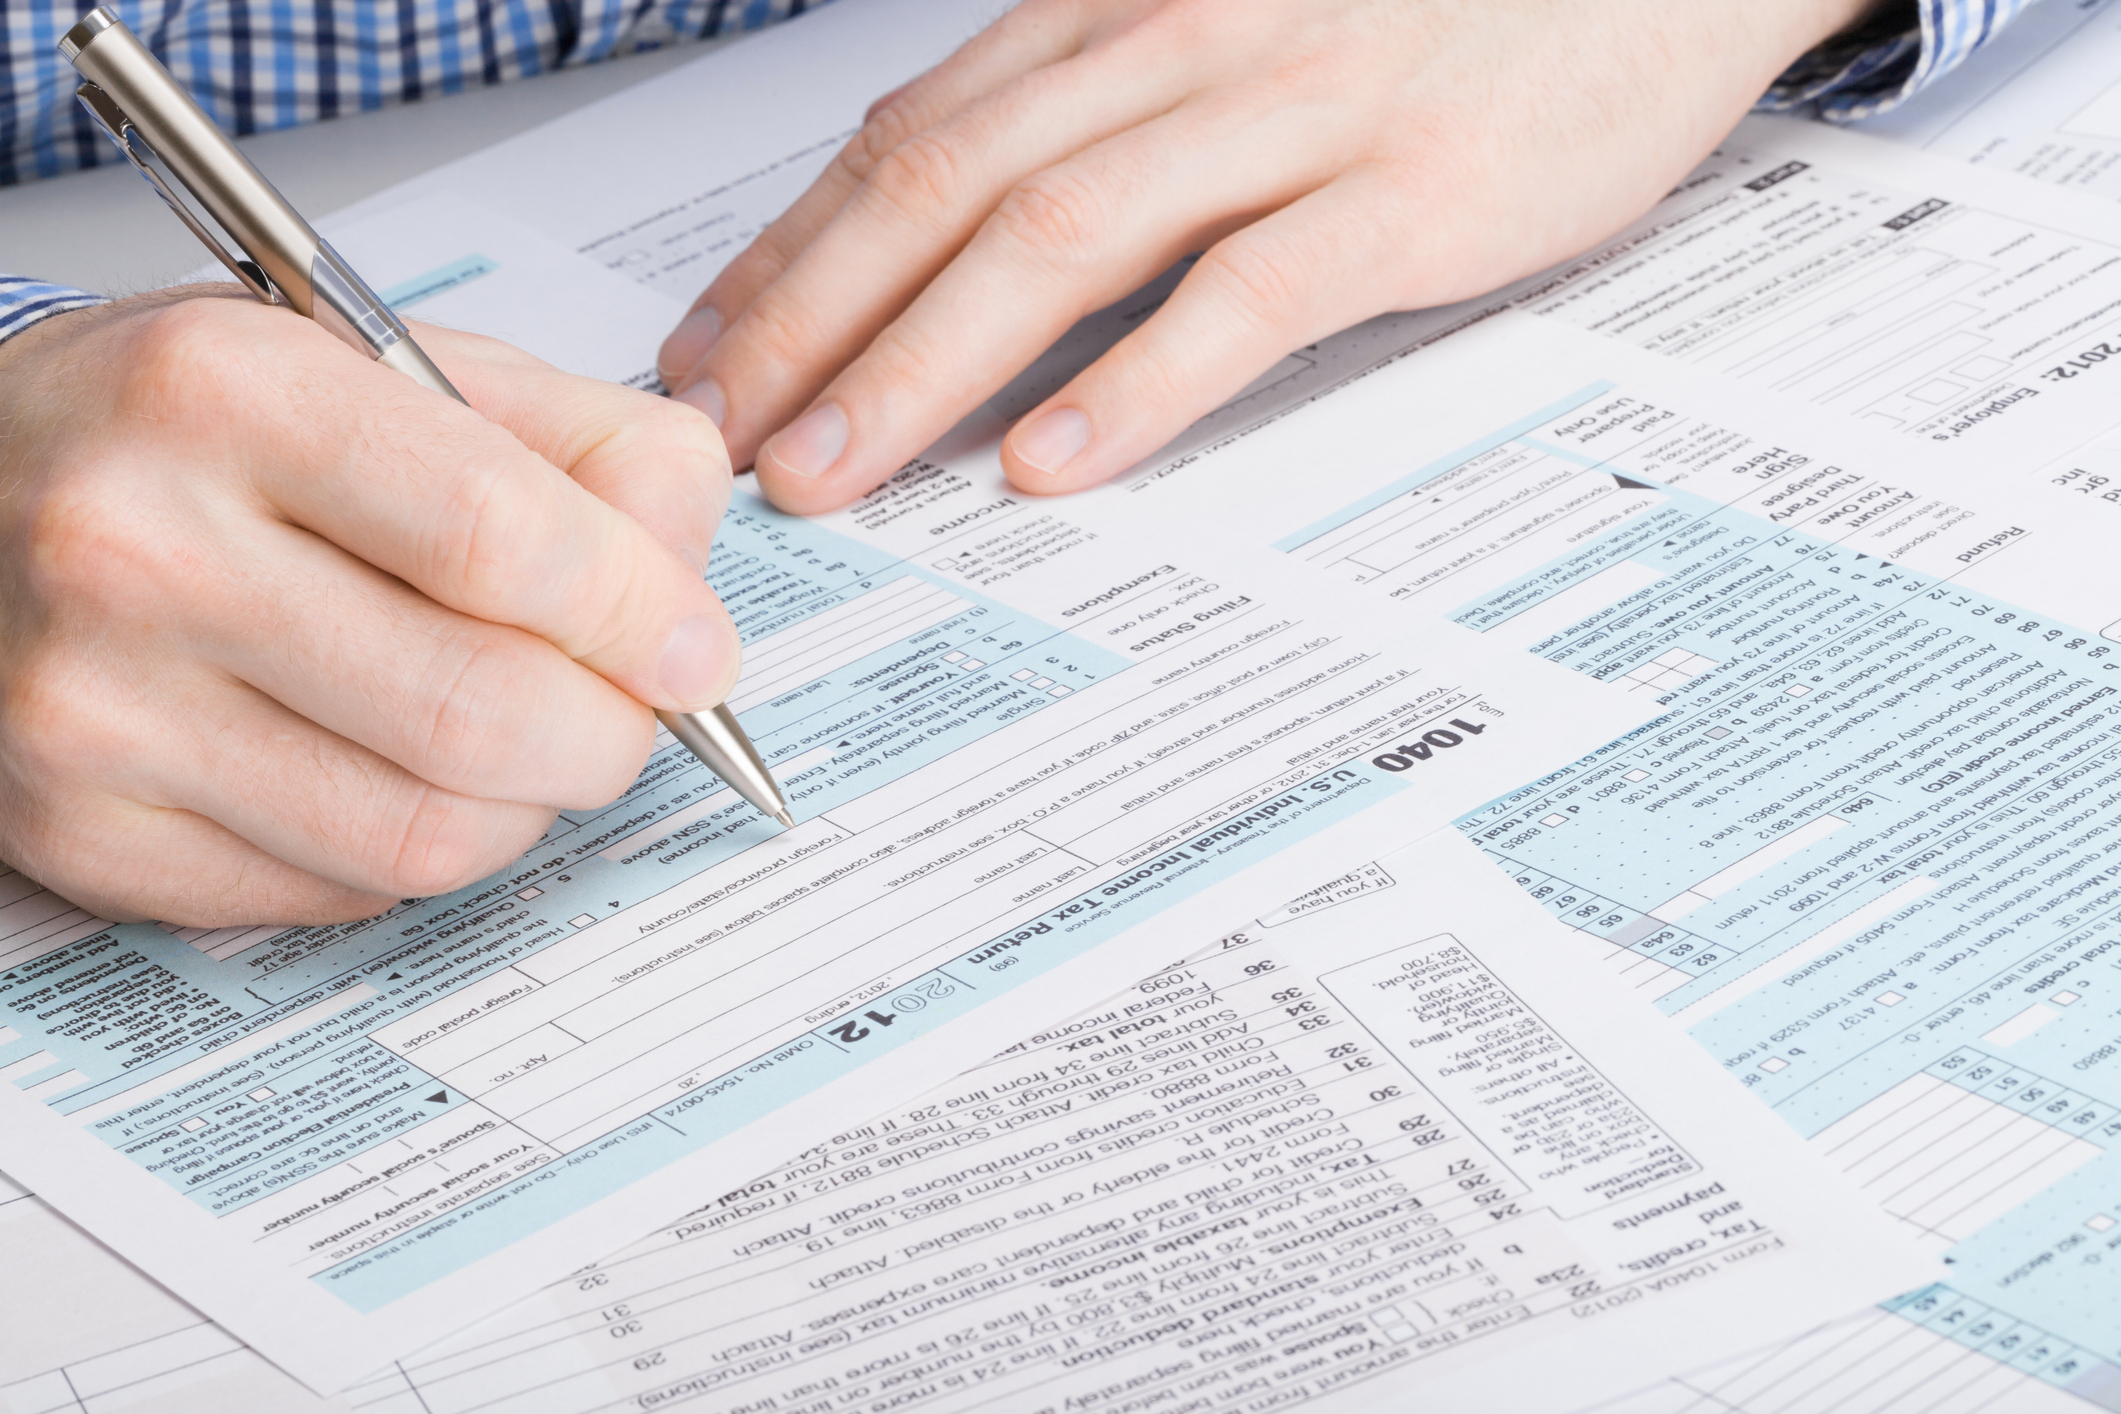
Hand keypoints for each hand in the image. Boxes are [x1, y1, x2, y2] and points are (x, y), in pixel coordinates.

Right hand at [0, 291, 738, 925]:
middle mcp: (136, 548)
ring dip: (525, 807)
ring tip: (520, 742)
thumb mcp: (386, 362)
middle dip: (607, 734)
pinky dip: (417, 851)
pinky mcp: (84, 832)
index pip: (500, 535)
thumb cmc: (195, 426)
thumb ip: (578, 444)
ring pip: (423, 835)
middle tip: (625, 712)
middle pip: (477, 711)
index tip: (692, 647)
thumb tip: (687, 590)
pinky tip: (395, 770)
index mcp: (230, 392)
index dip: (638, 611)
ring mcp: (94, 708)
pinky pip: (338, 894)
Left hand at [659, 0, 1880, 511]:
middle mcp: (1181, 41)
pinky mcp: (1408, 191)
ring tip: (835, 474)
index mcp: (1123, 8)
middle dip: (811, 321)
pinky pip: (1247, 291)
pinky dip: (1139, 382)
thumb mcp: (1238, 21)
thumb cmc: (1436, 4)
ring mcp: (1295, 110)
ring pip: (1063, 236)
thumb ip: (1107, 104)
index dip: (790, 252)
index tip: (707, 353)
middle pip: (947, 186)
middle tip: (720, 442)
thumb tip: (968, 225)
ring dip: (923, 363)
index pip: (911, 134)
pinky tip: (1054, 460)